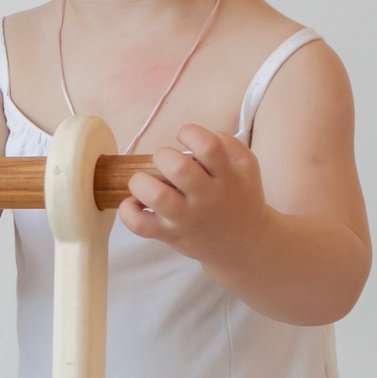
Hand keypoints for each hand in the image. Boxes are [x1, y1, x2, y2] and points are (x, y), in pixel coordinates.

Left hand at [120, 123, 269, 259]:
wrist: (243, 245)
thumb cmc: (239, 199)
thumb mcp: (247, 167)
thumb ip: (229, 144)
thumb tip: (198, 135)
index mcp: (227, 176)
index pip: (209, 146)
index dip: (190, 133)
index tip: (184, 137)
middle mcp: (207, 197)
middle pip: (178, 168)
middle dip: (163, 156)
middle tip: (164, 162)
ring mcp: (187, 219)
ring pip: (156, 196)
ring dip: (141, 182)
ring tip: (144, 182)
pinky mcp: (170, 235)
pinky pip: (140, 225)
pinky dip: (128, 211)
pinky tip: (134, 203)